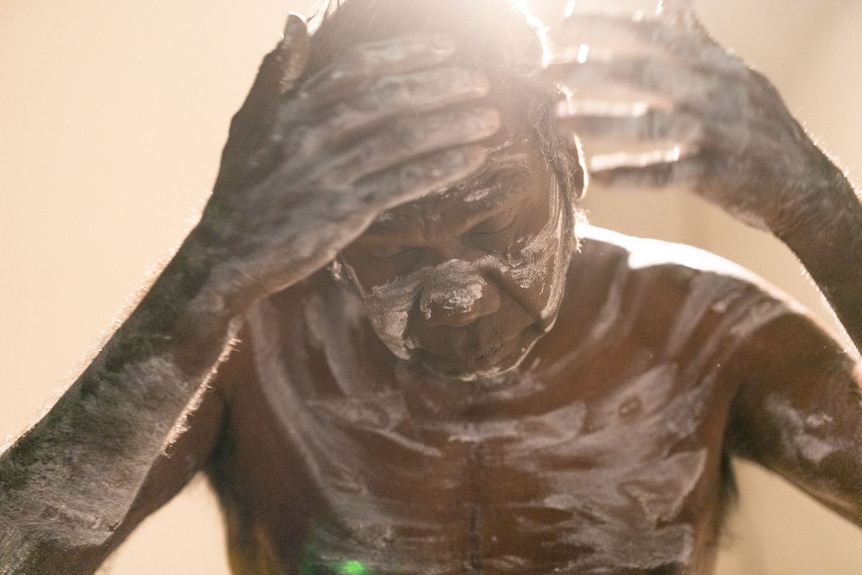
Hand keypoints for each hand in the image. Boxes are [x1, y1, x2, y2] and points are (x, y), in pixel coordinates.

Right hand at [198, 18, 498, 307]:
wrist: (224, 259)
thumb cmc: (242, 194)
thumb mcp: (249, 128)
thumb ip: (276, 77)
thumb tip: (293, 26)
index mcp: (291, 110)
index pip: (356, 68)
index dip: (405, 54)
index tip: (446, 48)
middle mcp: (309, 136)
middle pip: (388, 99)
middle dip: (440, 87)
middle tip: (481, 83)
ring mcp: (326, 175)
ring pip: (402, 140)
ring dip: (452, 126)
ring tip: (490, 119)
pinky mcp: (341, 214)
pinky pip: (402, 184)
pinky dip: (440, 169)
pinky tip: (471, 159)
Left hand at [543, 3, 836, 233]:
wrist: (802, 181)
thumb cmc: (755, 122)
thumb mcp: (730, 73)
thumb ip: (693, 40)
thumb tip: (667, 2)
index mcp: (713, 63)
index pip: (654, 33)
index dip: (608, 24)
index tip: (564, 22)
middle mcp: (714, 91)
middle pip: (643, 72)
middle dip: (590, 69)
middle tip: (545, 70)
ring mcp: (715, 132)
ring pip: (650, 122)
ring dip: (600, 119)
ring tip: (558, 119)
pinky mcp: (715, 173)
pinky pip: (666, 173)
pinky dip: (631, 173)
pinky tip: (597, 174)